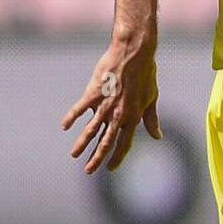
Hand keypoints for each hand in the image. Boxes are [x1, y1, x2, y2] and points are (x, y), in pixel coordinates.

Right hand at [62, 36, 161, 172]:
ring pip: (90, 130)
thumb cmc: (145, 74)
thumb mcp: (151, 98)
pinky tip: (64, 126)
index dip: (117, 158)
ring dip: (82, 144)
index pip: (124, 144)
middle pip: (105, 142)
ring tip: (74, 155)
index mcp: (133, 117)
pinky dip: (71, 118)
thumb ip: (151, 119)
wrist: (134, 52)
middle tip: (88, 171)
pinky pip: (79, 109)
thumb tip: (157, 136)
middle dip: (96, 158)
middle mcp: (118, 115)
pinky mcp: (93, 93)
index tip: (110, 168)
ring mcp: (104, 105)